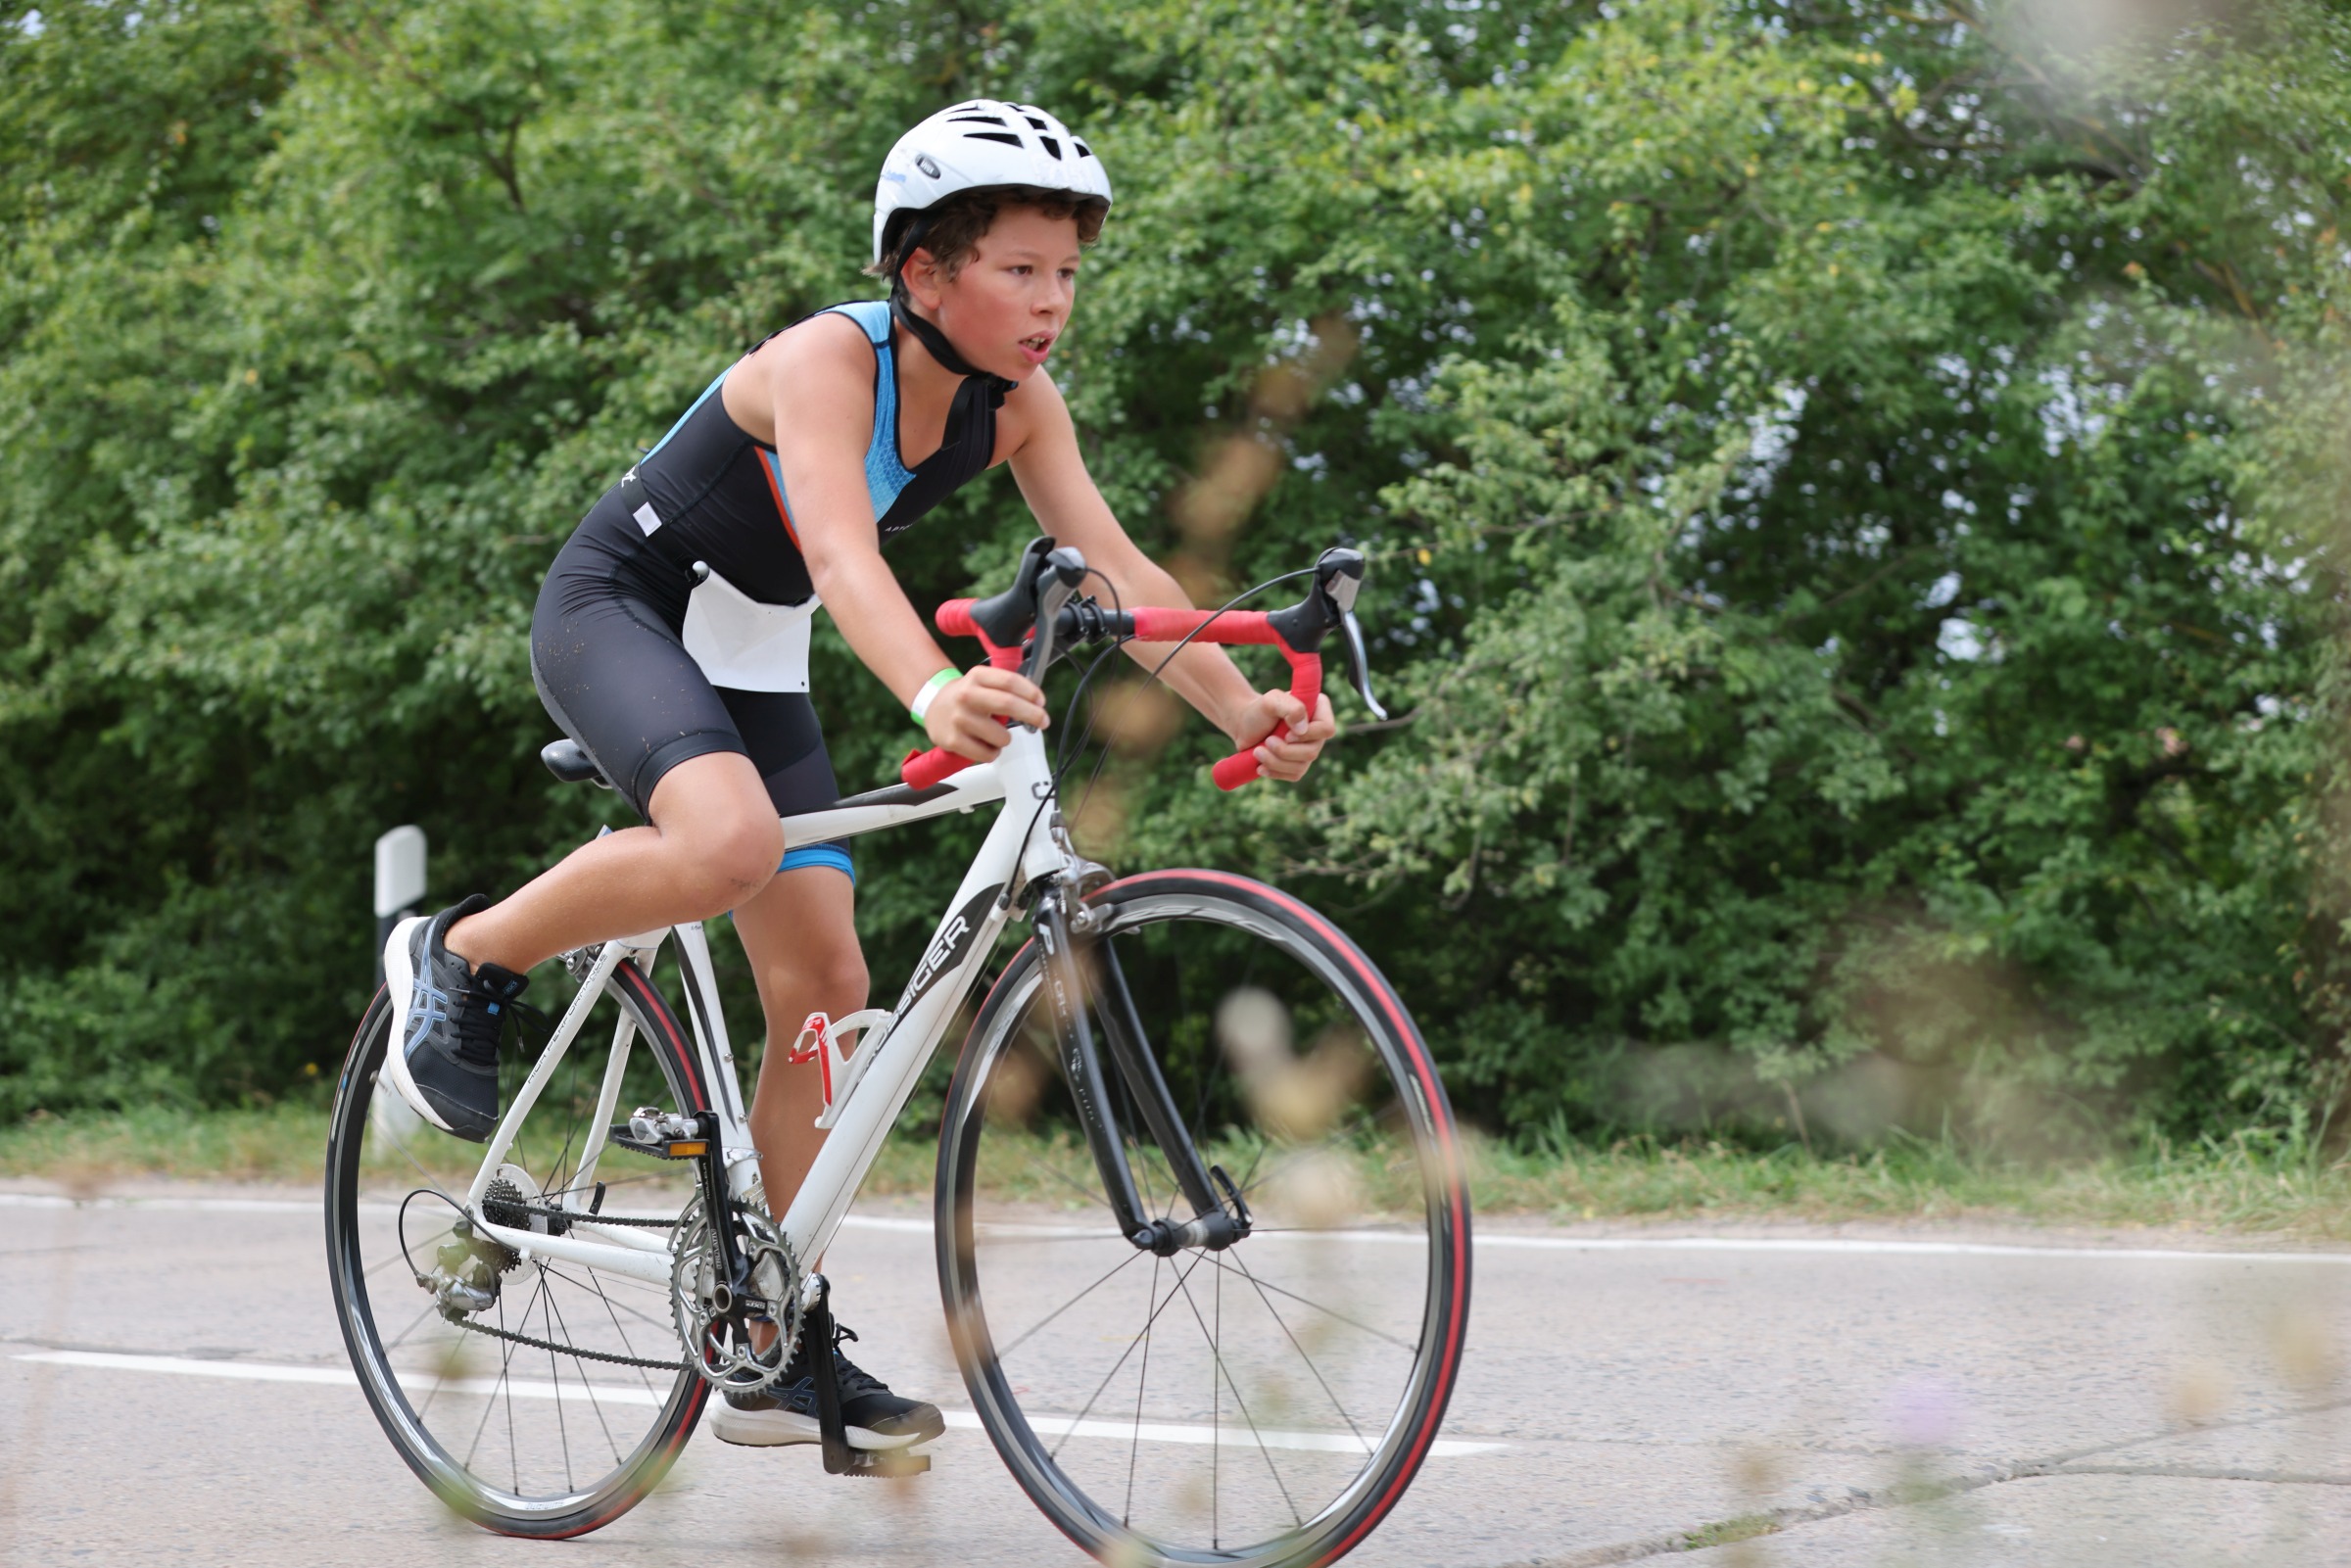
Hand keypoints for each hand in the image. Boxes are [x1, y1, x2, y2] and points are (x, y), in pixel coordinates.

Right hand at [925, 667, 1049, 760]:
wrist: (932, 707)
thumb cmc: (967, 697)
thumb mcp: (982, 682)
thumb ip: (1006, 688)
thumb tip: (1036, 702)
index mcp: (977, 677)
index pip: (1010, 681)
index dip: (1030, 692)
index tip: (1041, 702)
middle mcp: (967, 695)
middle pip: (1008, 703)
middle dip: (1032, 714)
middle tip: (1043, 721)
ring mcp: (959, 718)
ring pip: (1001, 736)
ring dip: (1007, 739)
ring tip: (998, 735)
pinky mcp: (953, 740)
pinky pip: (987, 754)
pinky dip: (993, 753)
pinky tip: (986, 745)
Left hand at [1229, 689, 1336, 782]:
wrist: (1244, 726)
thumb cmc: (1259, 711)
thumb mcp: (1272, 701)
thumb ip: (1290, 707)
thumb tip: (1302, 729)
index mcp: (1318, 710)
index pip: (1327, 728)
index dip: (1308, 735)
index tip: (1286, 734)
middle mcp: (1318, 731)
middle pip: (1313, 751)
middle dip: (1285, 750)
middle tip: (1267, 741)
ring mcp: (1309, 749)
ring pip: (1302, 766)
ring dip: (1276, 761)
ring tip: (1257, 752)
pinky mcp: (1298, 764)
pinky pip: (1294, 775)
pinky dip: (1275, 772)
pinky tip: (1261, 767)